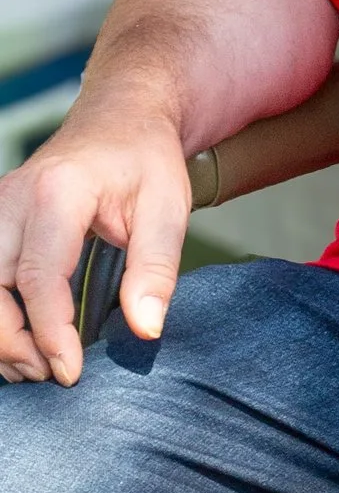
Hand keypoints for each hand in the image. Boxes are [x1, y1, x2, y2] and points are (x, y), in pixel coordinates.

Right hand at [0, 93, 191, 383]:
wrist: (120, 117)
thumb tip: (145, 328)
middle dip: (12, 343)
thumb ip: (156, 268)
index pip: (39, 277)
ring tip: (36, 366)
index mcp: (58, 193)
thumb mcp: (168, 207)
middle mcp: (13, 200)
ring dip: (0, 334)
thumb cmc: (144, 158)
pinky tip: (22, 342)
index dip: (49, 333)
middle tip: (50, 375)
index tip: (69, 372)